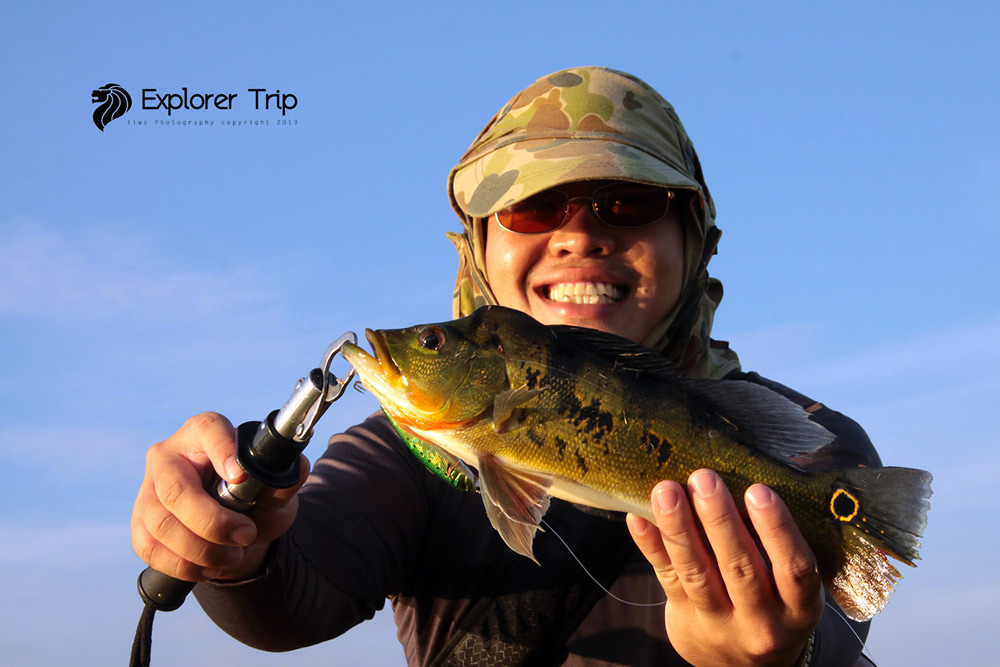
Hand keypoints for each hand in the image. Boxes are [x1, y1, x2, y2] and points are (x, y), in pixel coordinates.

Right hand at [131, 412, 308, 581]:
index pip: (209, 430)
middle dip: (213, 522)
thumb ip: (283, 482)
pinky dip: (184, 566)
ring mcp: (149, 490)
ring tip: (234, 557)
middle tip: (247, 535)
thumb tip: (297, 471)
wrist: (235, 526)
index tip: (241, 476)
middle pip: (177, 490)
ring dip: (202, 550)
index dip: (222, 451)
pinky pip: (151, 549)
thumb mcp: (275, 490)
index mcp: (204, 432)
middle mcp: (169, 456)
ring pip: (163, 524)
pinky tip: (210, 568)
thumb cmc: (255, 497)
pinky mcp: (140, 523)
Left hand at [626, 469, 823, 666]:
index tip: (758, 490)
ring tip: (667, 490)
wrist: (743, 666)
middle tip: (704, 478)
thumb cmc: (771, 604)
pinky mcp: (685, 622)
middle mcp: (762, 623)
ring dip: (679, 528)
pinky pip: (666, 580)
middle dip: (720, 520)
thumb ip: (773, 545)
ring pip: (697, 574)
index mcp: (798, 609)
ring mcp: (720, 626)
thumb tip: (743, 475)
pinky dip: (651, 546)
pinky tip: (638, 517)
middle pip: (740, 568)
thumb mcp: (788, 588)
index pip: (794, 570)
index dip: (777, 530)